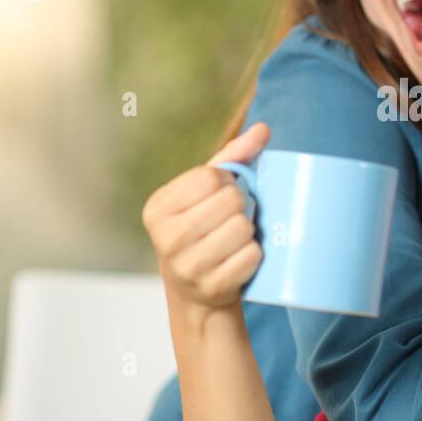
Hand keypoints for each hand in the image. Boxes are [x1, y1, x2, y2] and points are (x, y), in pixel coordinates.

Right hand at [141, 122, 270, 326]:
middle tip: (232, 217)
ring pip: (242, 228)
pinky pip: (251, 256)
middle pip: (231, 200)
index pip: (210, 177)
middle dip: (241, 205)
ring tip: (235, 238)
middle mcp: (166, 237)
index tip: (223, 192)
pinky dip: (254, 255)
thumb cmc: (204, 228)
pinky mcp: (211, 288)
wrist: (196, 291)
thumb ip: (233, 157)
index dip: (227, 181)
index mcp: (158, 207)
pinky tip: (239, 258)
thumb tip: (264, 129)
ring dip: (248, 231)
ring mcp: (187, 266)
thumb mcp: (206, 193)